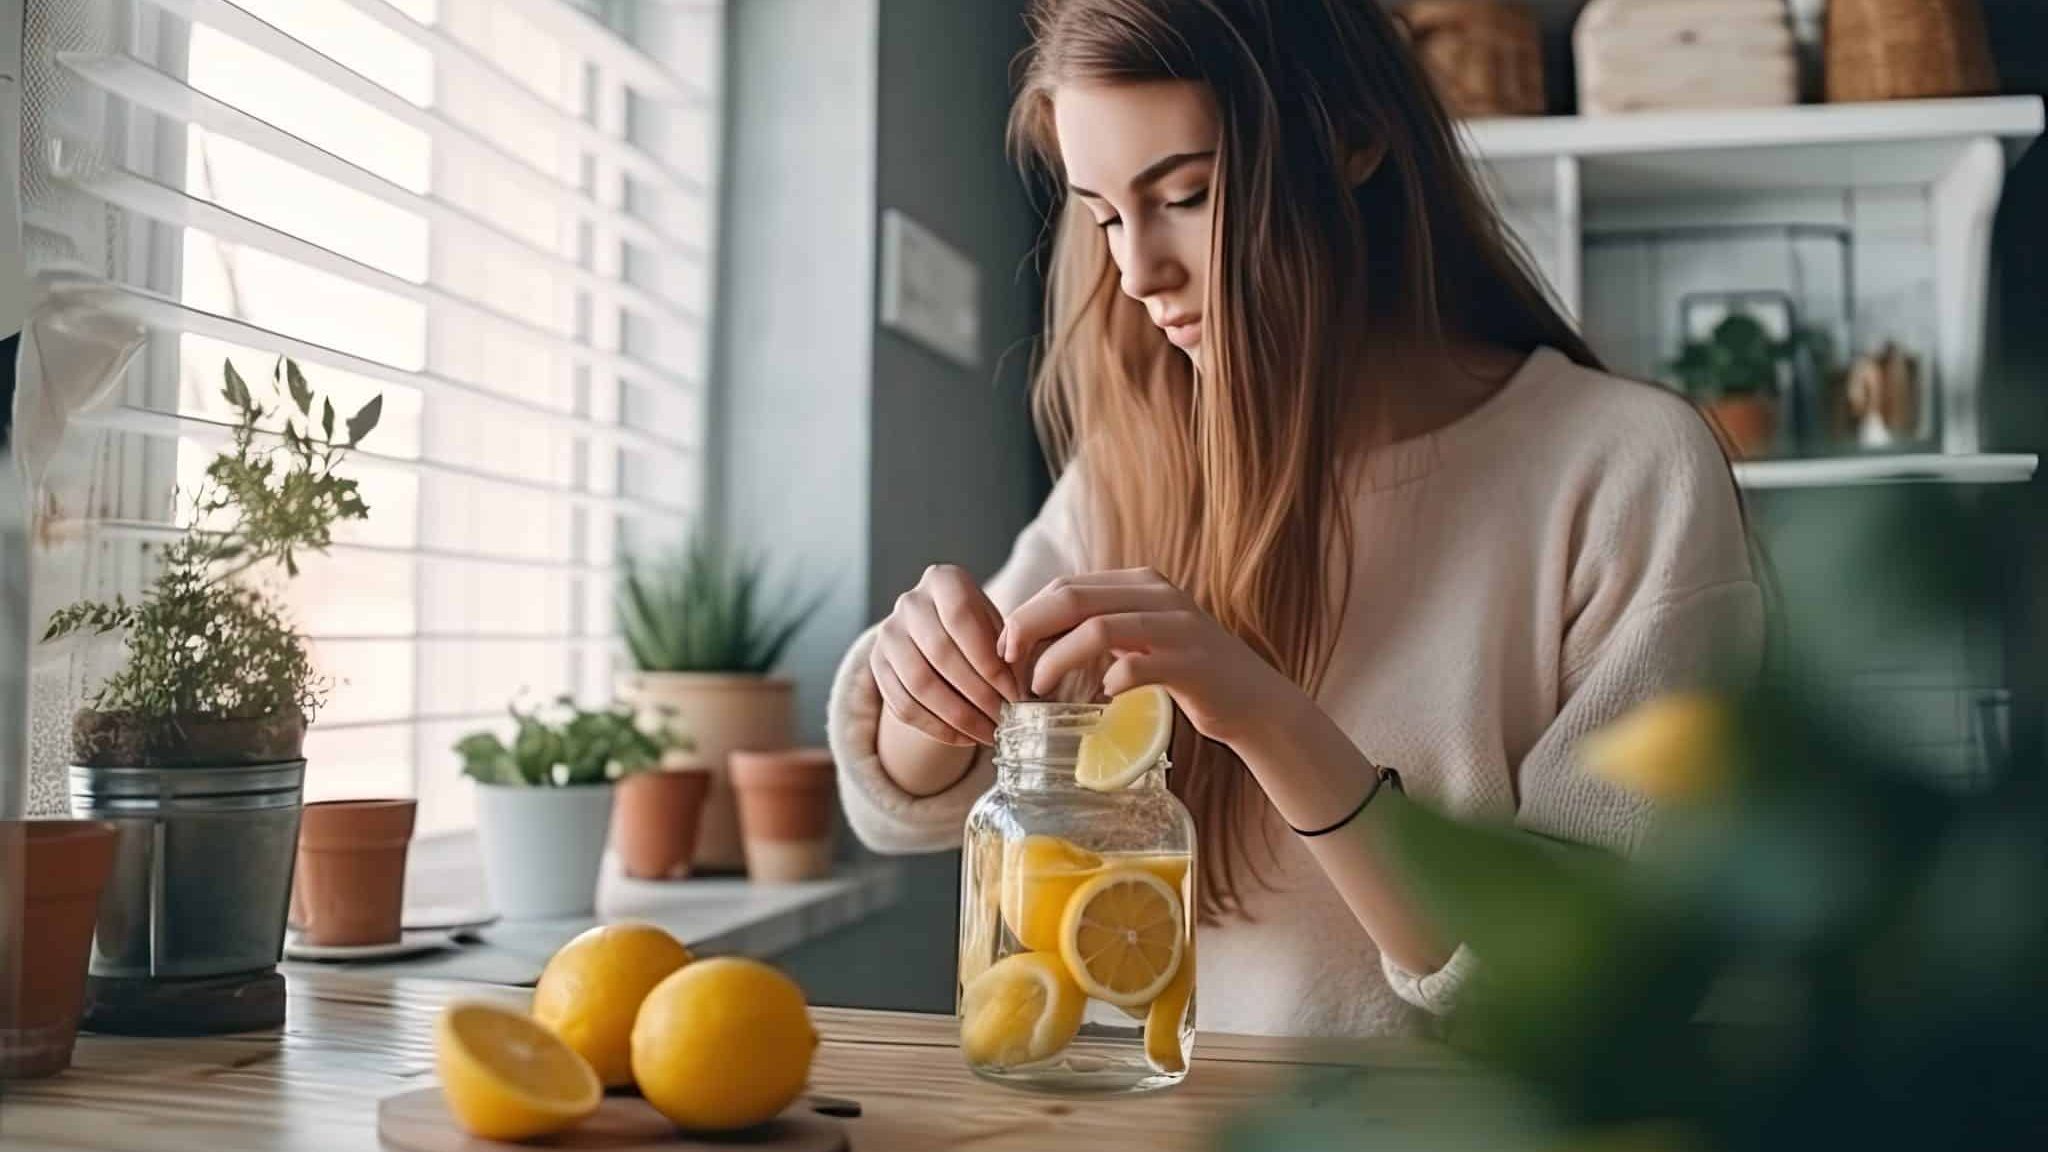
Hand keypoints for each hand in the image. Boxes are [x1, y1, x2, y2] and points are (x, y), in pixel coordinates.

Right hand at [872, 564, 1021, 746]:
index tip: (1015, 693)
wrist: (941, 633)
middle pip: (940, 653)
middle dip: (978, 694)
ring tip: (989, 733)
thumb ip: (1010, 649)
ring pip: (919, 685)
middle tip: (1005, 719)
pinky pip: (903, 706)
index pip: (962, 618)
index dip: (989, 660)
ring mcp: (887, 635)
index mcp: (943, 580)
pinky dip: (937, 728)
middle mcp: (909, 603)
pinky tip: (965, 739)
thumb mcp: (1000, 626)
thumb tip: (1020, 690)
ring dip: (959, 717)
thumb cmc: (981, 630)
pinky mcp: (877, 667)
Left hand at [998, 568, 1305, 747]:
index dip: (1027, 614)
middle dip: (1029, 629)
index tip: (1005, 648)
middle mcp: (1158, 594)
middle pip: (1072, 598)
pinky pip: (1135, 667)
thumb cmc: (1186, 672)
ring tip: (1038, 687)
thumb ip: (1100, 624)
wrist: (1255, 702)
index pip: (1067, 585)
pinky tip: (1098, 699)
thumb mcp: (1142, 635)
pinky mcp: (1192, 664)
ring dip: (1057, 659)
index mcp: (1141, 582)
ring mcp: (1178, 627)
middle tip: (1008, 663)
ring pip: (1097, 629)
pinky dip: (1107, 684)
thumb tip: (1034, 633)